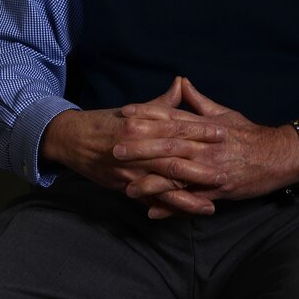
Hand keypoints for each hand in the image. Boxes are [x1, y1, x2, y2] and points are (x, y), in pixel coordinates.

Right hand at [40, 77, 225, 213]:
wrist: (72, 139)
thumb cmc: (108, 121)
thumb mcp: (134, 109)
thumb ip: (162, 103)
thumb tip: (182, 83)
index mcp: (141, 124)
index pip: (176, 127)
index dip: (200, 130)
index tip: (223, 132)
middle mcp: (136, 148)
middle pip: (173, 158)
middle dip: (201, 166)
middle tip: (225, 169)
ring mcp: (130, 171)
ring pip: (163, 185)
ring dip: (188, 196)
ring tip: (212, 204)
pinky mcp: (124, 187)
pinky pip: (149, 200)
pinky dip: (167, 209)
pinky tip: (184, 214)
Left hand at [114, 78, 298, 217]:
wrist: (278, 156)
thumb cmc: (249, 134)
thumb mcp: (224, 114)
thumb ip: (199, 101)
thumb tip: (181, 82)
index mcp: (206, 127)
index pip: (172, 117)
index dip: (148, 114)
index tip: (125, 113)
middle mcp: (206, 146)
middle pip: (169, 144)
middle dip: (141, 147)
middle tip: (115, 147)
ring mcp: (212, 168)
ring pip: (178, 173)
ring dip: (151, 180)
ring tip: (126, 185)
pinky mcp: (219, 190)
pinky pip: (191, 199)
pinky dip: (172, 206)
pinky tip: (151, 211)